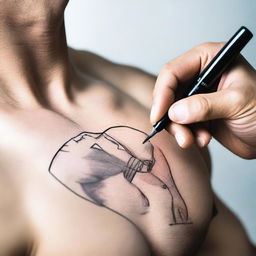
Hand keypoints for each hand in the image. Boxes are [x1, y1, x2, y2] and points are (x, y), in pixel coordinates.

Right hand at [150, 42, 255, 158]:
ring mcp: (197, 96)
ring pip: (171, 111)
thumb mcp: (237, 103)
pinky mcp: (196, 113)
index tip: (159, 116)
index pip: (173, 71)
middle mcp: (200, 75)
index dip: (162, 93)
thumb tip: (174, 112)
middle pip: (168, 92)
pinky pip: (179, 123)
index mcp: (209, 59)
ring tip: (193, 140)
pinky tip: (204, 139)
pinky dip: (187, 134)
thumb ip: (204, 106)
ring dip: (179, 129)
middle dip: (170, 116)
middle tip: (180, 135)